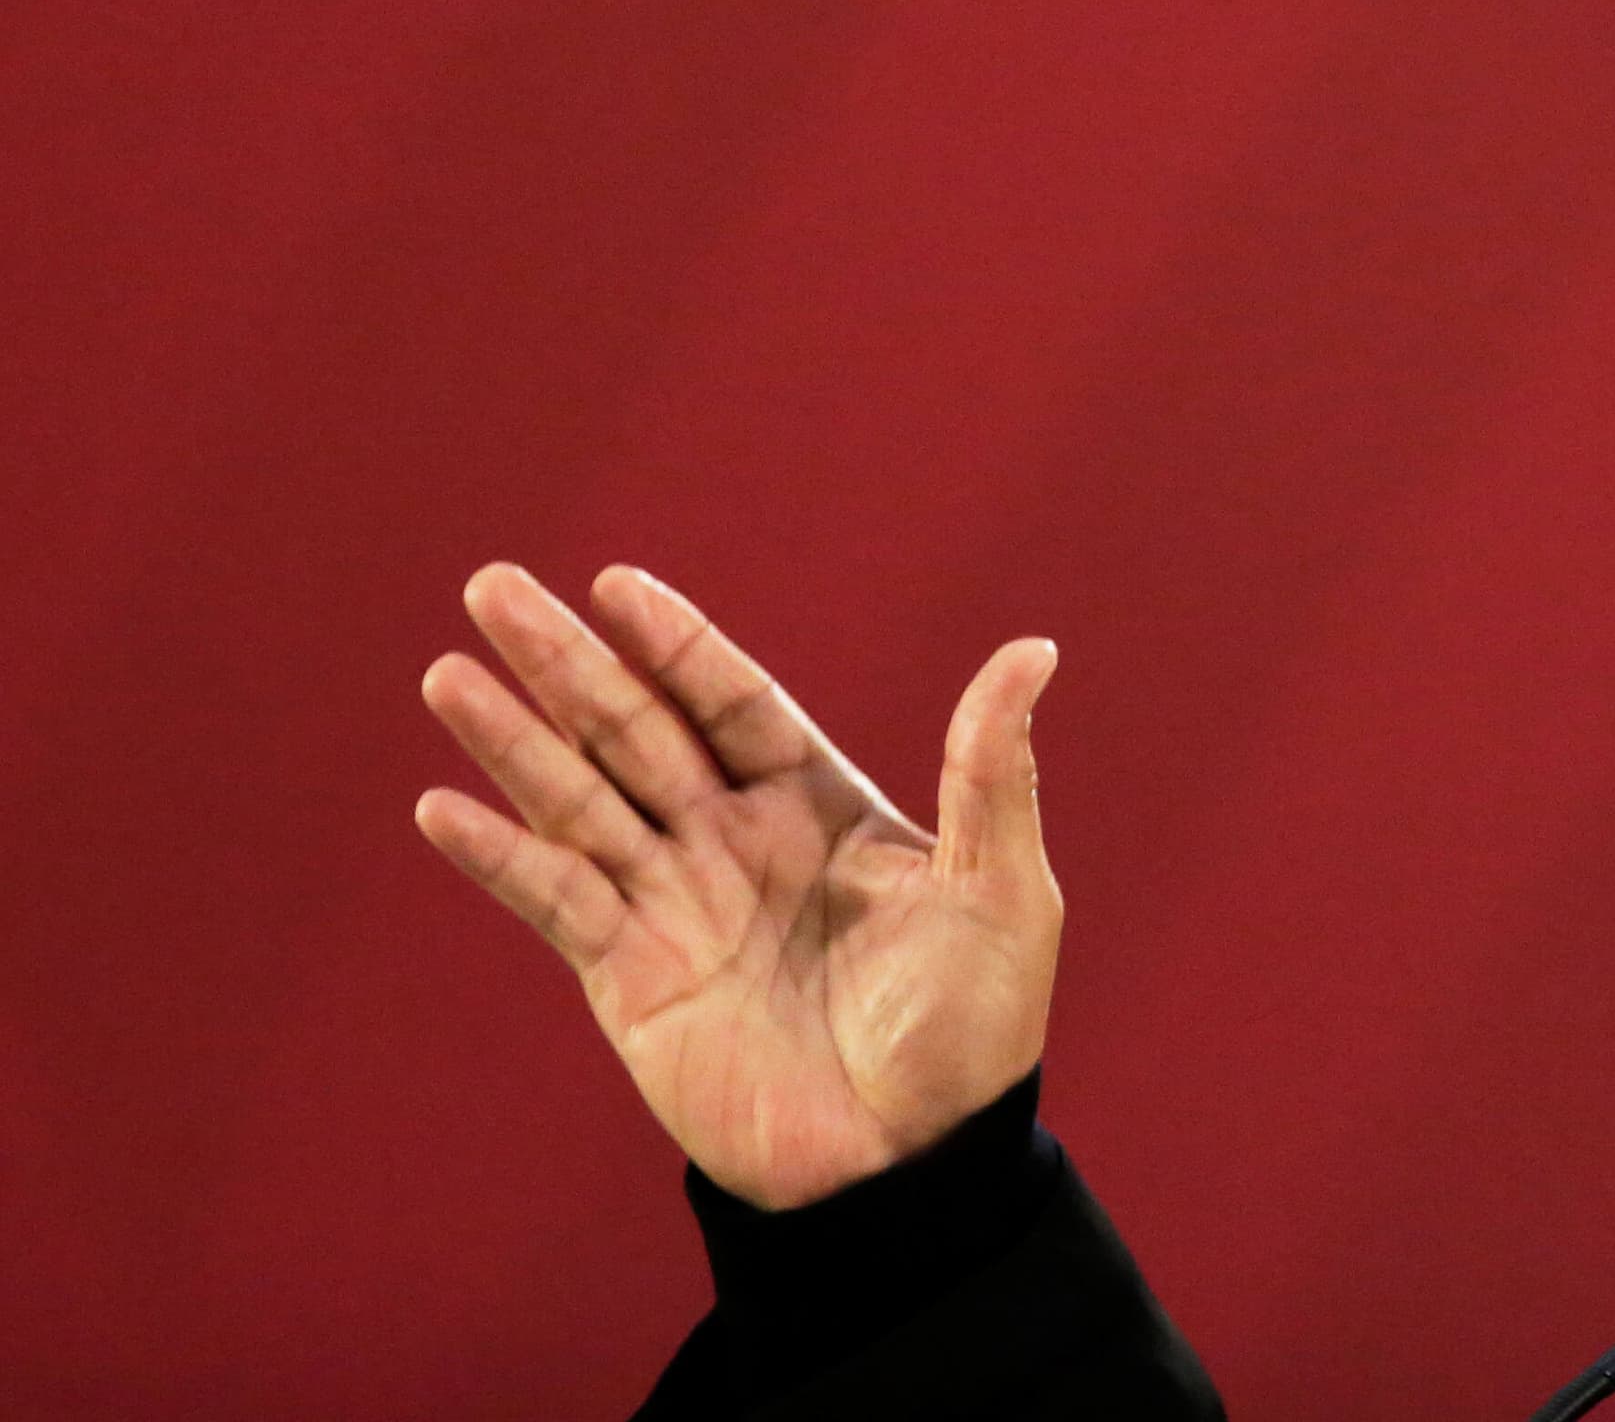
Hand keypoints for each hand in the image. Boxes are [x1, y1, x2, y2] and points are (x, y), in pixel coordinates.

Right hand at [416, 563, 1063, 1209]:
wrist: (908, 1166)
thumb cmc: (970, 1029)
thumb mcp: (999, 890)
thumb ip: (993, 771)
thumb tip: (1035, 649)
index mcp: (820, 807)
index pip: (733, 703)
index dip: (676, 644)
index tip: (616, 585)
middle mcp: (737, 842)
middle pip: (637, 730)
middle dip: (567, 663)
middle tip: (493, 588)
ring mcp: (677, 906)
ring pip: (579, 801)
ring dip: (513, 740)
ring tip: (446, 674)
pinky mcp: (632, 978)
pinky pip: (556, 902)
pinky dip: (500, 858)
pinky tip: (443, 807)